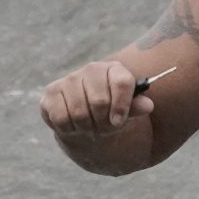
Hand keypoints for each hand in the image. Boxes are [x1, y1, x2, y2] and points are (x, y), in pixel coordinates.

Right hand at [41, 60, 155, 137]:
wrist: (85, 119)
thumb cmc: (110, 112)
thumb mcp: (126, 110)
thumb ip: (136, 107)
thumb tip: (148, 105)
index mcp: (113, 70)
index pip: (122, 83)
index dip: (122, 106)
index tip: (119, 122)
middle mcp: (91, 70)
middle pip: (100, 102)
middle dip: (103, 123)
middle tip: (104, 128)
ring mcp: (69, 80)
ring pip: (80, 112)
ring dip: (86, 127)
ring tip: (90, 127)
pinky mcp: (50, 94)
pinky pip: (61, 118)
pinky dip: (69, 128)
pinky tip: (73, 125)